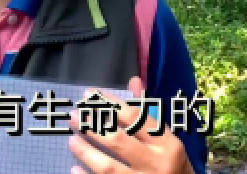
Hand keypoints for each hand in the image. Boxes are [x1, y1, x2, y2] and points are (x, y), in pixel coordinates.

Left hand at [67, 76, 194, 173]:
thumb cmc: (174, 164)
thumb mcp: (167, 139)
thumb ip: (147, 112)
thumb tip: (133, 81)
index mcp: (167, 143)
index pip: (135, 117)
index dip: (109, 104)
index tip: (89, 94)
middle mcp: (156, 162)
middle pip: (119, 140)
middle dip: (93, 126)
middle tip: (74, 115)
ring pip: (109, 167)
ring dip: (87, 152)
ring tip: (72, 140)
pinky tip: (74, 168)